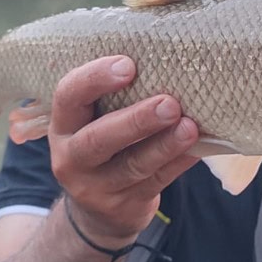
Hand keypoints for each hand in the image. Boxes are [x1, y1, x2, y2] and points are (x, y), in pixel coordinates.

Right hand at [48, 55, 199, 245]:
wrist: (97, 210)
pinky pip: (156, 182)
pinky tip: (198, 147)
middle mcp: (71, 157)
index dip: (94, 79)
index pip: (68, 96)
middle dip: (136, 120)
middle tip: (169, 103)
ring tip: (190, 127)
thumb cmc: (105, 143)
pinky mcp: (124, 207)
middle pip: (99, 139)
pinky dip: (179, 163)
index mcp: (63, 125)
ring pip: (132, 166)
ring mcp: (96, 188)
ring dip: (164, 145)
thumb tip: (164, 50)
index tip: (128, 65)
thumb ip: (114, 95)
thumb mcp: (93, 120)